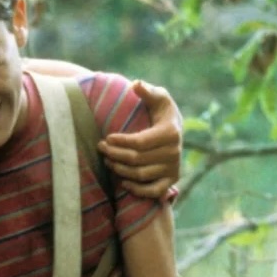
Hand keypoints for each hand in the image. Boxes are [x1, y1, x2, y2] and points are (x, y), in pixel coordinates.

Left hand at [99, 80, 182, 198]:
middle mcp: (174, 153)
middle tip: (100, 148)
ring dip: (120, 170)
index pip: (139, 142)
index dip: (120, 142)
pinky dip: (138, 190)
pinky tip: (123, 182)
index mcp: (170, 133)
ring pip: (141, 175)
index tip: (106, 138)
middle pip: (137, 159)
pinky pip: (153, 191)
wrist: (175, 129)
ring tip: (107, 161)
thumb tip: (136, 84)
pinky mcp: (171, 181)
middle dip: (115, 154)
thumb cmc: (161, 111)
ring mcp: (173, 168)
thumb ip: (147, 91)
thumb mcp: (157, 97)